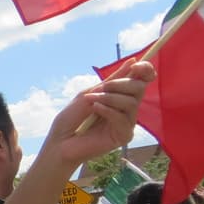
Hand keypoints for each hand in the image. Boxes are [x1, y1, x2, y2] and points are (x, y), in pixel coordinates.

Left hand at [39, 60, 154, 166]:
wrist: (59, 142)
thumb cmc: (71, 119)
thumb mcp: (89, 94)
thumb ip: (111, 81)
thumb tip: (133, 61)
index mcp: (120, 96)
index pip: (142, 81)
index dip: (144, 70)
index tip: (136, 65)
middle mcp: (127, 109)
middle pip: (139, 88)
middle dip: (121, 84)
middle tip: (102, 88)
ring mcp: (127, 123)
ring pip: (131, 103)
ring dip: (110, 98)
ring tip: (92, 102)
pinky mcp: (124, 136)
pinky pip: (123, 118)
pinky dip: (108, 111)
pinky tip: (95, 110)